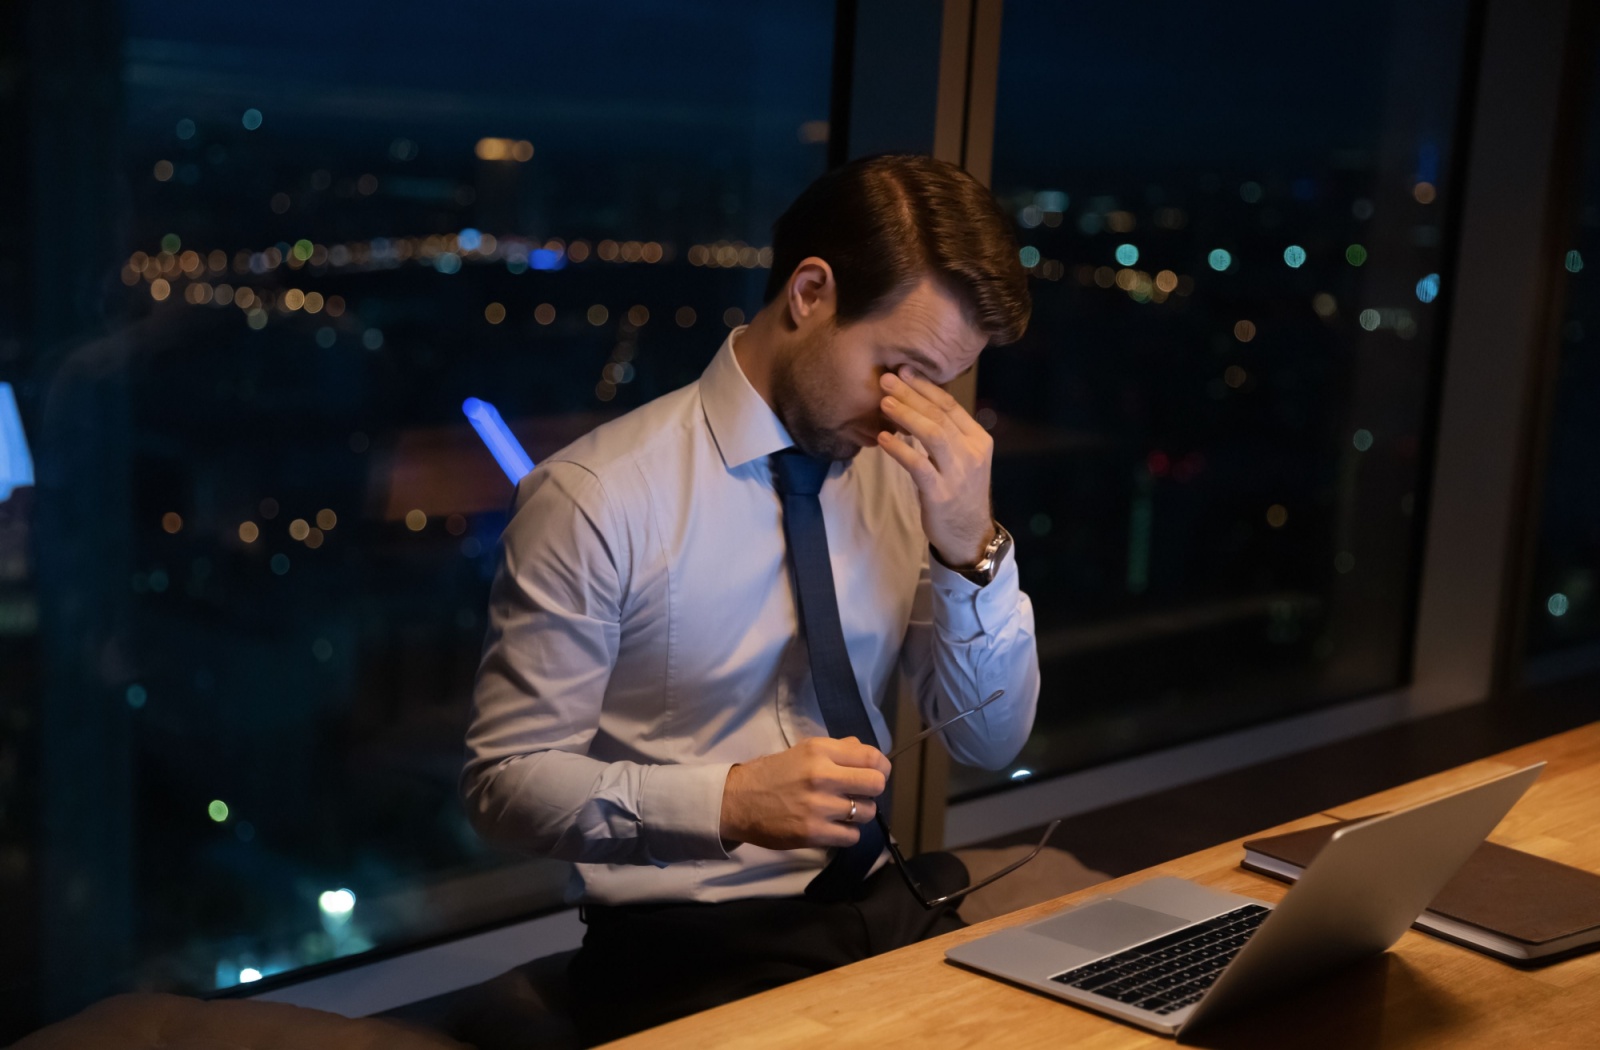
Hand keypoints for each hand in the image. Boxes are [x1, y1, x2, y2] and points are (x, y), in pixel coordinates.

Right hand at [719, 736, 889, 849]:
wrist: (738, 801)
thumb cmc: (773, 774)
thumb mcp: (803, 751)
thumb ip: (838, 749)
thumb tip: (866, 753)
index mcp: (821, 751)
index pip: (872, 757)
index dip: (882, 767)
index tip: (877, 773)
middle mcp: (822, 775)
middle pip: (876, 784)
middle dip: (873, 790)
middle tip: (861, 794)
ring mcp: (819, 806)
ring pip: (868, 812)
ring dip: (861, 814)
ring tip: (844, 811)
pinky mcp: (813, 833)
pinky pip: (852, 836)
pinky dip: (847, 833)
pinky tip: (834, 826)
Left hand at [876, 367, 995, 566]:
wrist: (969, 534)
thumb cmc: (960, 492)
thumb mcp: (962, 457)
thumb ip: (947, 433)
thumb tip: (917, 402)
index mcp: (978, 439)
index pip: (951, 405)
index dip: (926, 387)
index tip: (905, 371)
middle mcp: (972, 452)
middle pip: (940, 415)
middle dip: (911, 395)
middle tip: (887, 379)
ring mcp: (958, 473)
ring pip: (933, 434)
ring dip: (906, 415)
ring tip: (884, 403)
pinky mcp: (940, 493)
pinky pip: (918, 465)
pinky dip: (899, 449)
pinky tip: (883, 439)